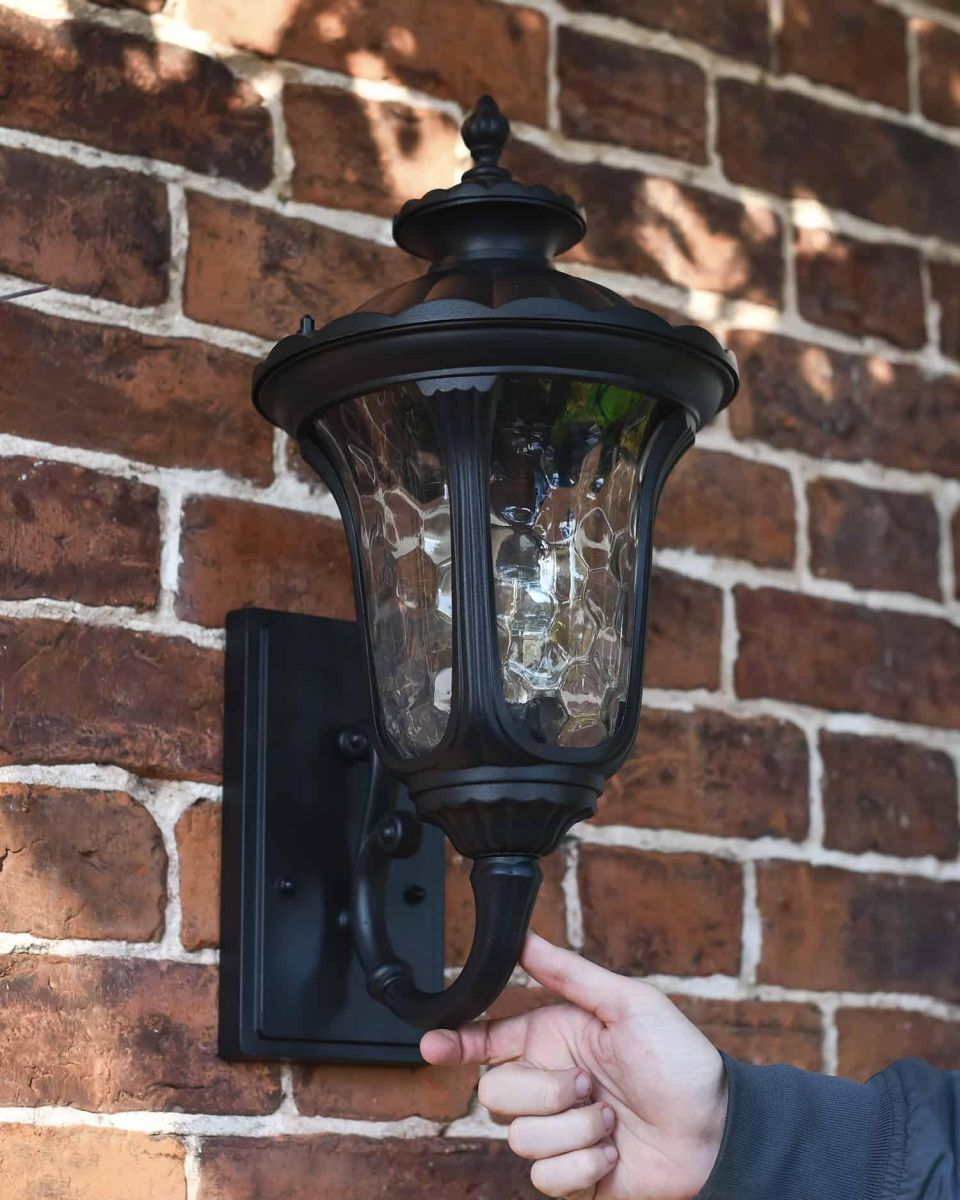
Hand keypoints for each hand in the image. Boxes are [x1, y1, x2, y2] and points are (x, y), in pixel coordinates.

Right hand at [421, 932, 726, 1199]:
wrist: (716, 1133)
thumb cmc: (680, 1062)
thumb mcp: (627, 1003)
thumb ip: (569, 973)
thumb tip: (524, 937)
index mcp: (555, 1039)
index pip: (488, 1039)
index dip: (456, 1041)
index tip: (432, 1044)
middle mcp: (550, 1085)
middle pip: (497, 1093)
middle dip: (545, 1092)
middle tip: (590, 1086)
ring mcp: (559, 1132)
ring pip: (520, 1138)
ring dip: (575, 1131)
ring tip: (613, 1122)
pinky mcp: (572, 1175)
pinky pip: (546, 1177)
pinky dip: (584, 1165)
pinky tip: (614, 1153)